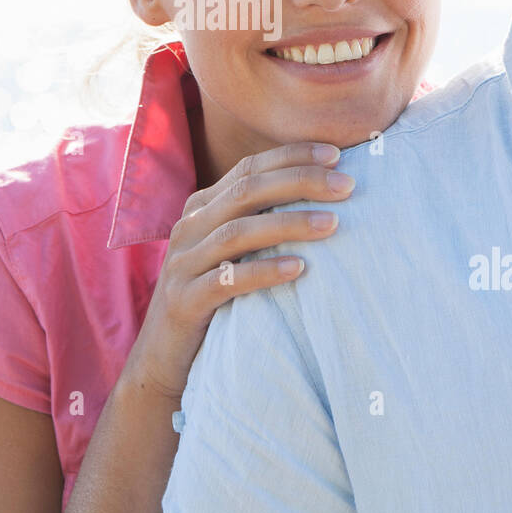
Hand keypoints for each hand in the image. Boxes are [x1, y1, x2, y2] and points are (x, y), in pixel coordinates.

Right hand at [122, 142, 353, 402]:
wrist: (163, 356)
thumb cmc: (212, 297)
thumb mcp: (229, 252)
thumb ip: (258, 222)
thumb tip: (324, 199)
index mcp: (202, 207)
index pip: (250, 168)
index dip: (292, 157)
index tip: (337, 155)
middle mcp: (190, 227)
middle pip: (248, 191)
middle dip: (301, 182)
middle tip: (347, 187)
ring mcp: (183, 264)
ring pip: (238, 231)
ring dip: (289, 224)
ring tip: (332, 224)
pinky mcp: (184, 301)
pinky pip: (227, 280)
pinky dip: (264, 271)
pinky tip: (298, 268)